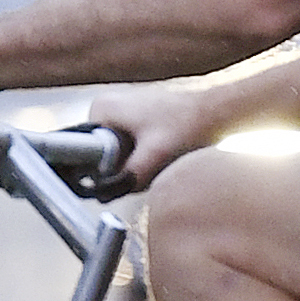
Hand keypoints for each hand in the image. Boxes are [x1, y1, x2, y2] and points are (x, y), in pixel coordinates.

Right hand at [77, 78, 226, 190]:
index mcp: (101, 109)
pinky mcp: (135, 119)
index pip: (84, 152)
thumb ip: (128, 176)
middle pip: (102, 156)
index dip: (103, 170)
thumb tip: (106, 193)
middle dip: (124, 168)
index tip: (127, 172)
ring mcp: (120, 112)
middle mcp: (105, 107)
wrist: (215, 111)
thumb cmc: (187, 124)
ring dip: (136, 165)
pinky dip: (145, 157)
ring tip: (160, 159)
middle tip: (149, 166)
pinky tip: (164, 154)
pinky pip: (130, 149)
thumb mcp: (155, 155)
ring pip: (117, 156)